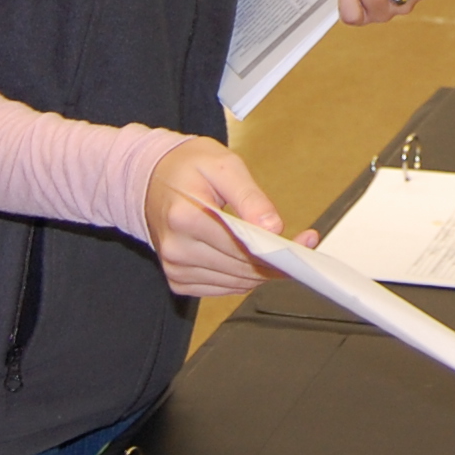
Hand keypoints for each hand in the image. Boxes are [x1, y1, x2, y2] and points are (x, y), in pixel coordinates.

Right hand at [142, 137, 311, 297]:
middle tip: (300, 245)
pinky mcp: (178, 280)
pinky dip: (244, 277)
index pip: (240, 246)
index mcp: (184, 217)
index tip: (303, 242)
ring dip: (263, 271)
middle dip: (276, 261)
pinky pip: (223, 288)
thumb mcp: (224, 166)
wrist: (151, 179)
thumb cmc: (188, 168)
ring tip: (280, 251)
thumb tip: (273, 227)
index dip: (276, 248)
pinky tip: (253, 259)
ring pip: (236, 283)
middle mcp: (176, 248)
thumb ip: (250, 197)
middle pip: (241, 268)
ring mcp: (175, 267)